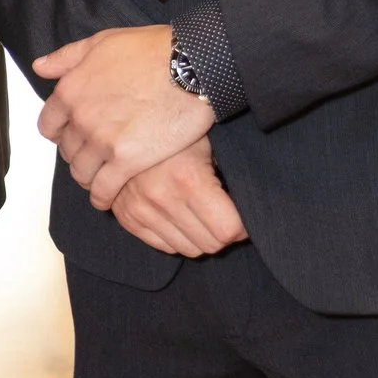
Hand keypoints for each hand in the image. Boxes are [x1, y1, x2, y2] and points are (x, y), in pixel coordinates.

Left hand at [32, 25, 212, 208]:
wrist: (192, 65)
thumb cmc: (151, 49)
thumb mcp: (102, 42)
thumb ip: (67, 58)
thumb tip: (39, 67)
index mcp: (71, 91)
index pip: (49, 125)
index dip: (61, 132)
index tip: (74, 135)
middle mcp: (81, 119)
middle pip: (67, 151)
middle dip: (78, 154)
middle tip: (94, 156)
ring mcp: (102, 142)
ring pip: (82, 172)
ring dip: (89, 177)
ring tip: (101, 178)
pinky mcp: (127, 161)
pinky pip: (104, 189)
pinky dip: (102, 197)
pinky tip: (107, 198)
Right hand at [112, 140, 248, 258]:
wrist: (125, 127)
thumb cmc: (176, 132)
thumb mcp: (208, 144)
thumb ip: (229, 177)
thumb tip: (252, 208)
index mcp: (188, 178)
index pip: (228, 230)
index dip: (243, 227)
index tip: (245, 218)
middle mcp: (162, 199)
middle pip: (210, 245)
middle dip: (224, 234)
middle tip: (226, 216)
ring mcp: (141, 211)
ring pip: (189, 249)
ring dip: (201, 237)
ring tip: (202, 215)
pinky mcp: (128, 219)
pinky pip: (165, 246)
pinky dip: (178, 238)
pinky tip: (181, 216)